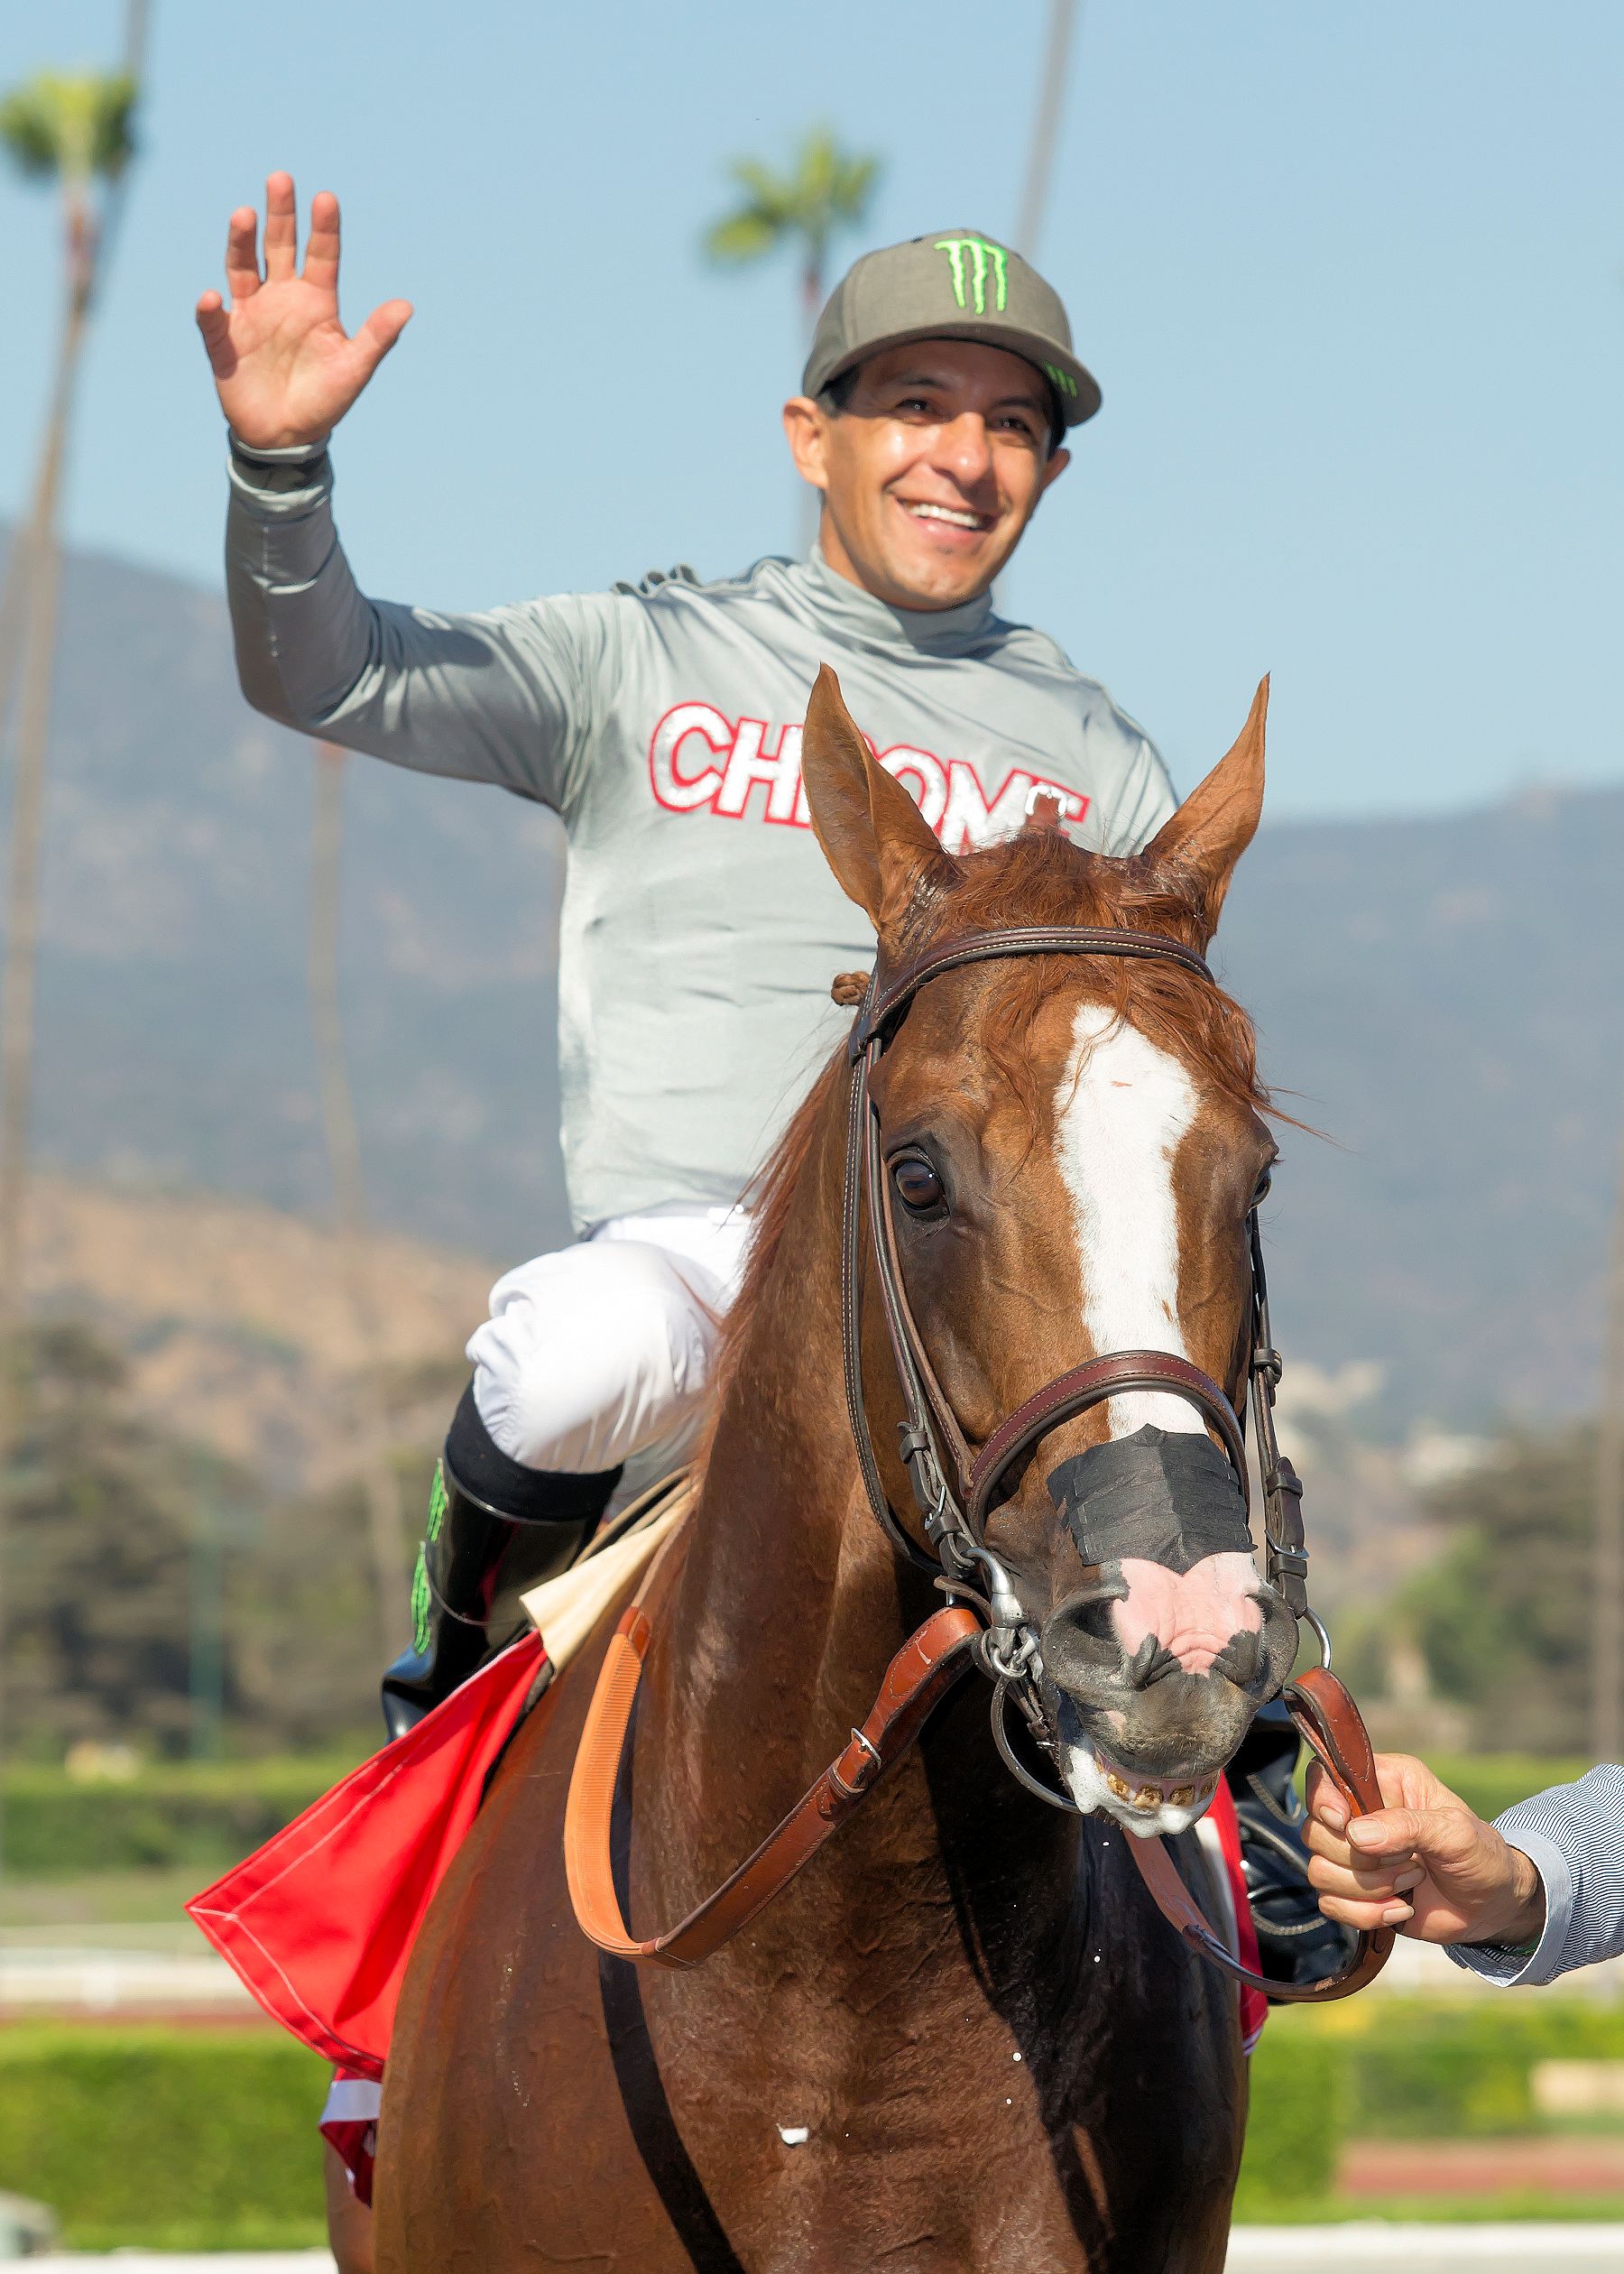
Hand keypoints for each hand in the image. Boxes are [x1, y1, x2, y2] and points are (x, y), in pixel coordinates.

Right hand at [196, 172, 411, 449]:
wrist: (287, 437)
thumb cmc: (324, 401)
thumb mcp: (354, 369)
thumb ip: (377, 338)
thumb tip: (406, 306)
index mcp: (316, 302)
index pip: (322, 256)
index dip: (324, 228)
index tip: (326, 197)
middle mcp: (281, 298)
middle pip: (279, 247)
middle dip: (280, 214)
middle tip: (281, 179)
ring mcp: (251, 315)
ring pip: (242, 268)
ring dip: (241, 242)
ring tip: (244, 214)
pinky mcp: (224, 341)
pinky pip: (213, 322)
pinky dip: (210, 311)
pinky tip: (213, 299)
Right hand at [1305, 1750, 1545, 1947]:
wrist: (1493, 1906)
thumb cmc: (1481, 1856)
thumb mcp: (1456, 1833)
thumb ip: (1409, 1826)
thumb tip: (1356, 1834)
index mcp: (1382, 1782)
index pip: (1323, 1776)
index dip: (1324, 1800)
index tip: (1346, 1824)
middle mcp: (1359, 1814)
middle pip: (1315, 1832)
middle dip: (1363, 1860)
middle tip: (1409, 1863)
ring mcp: (1354, 1856)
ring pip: (1320, 1871)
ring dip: (1368, 1889)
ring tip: (1409, 1885)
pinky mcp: (1354, 1893)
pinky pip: (1330, 1904)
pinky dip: (1366, 1914)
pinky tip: (1401, 1909)